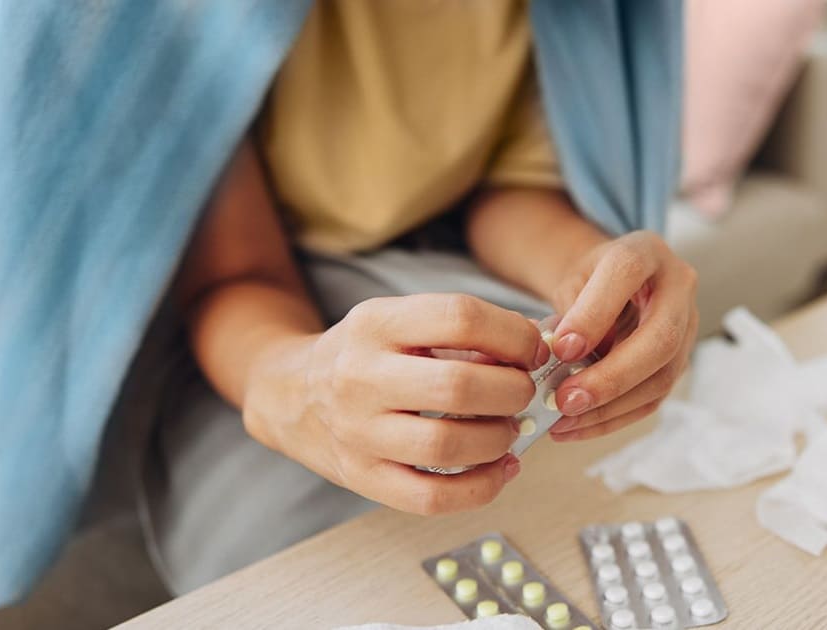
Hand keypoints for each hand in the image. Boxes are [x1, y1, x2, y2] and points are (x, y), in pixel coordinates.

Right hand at [242, 294, 548, 514]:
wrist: (291, 394)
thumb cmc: (365, 354)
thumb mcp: (399, 320)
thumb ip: (459, 330)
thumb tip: (535, 349)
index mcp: (375, 324)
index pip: (460, 317)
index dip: (513, 335)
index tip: (533, 351)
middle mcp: (360, 377)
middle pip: (458, 386)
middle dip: (512, 391)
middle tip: (522, 392)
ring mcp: (358, 432)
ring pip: (447, 446)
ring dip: (499, 439)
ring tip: (509, 429)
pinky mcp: (363, 477)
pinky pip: (431, 497)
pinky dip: (480, 488)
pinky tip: (501, 469)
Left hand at [545, 231, 697, 440]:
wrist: (616, 286)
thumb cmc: (591, 280)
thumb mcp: (573, 279)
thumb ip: (568, 311)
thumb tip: (553, 359)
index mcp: (646, 251)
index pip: (626, 274)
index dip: (594, 314)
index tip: (560, 348)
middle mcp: (678, 287)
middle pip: (661, 337)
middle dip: (611, 376)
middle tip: (566, 400)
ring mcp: (687, 328)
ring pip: (662, 377)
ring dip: (610, 407)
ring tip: (563, 420)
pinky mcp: (679, 363)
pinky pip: (653, 399)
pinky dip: (612, 418)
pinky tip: (576, 427)